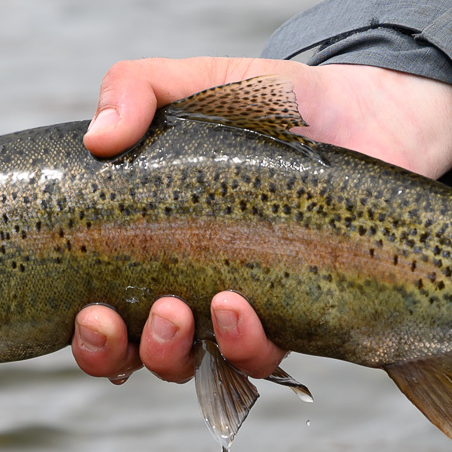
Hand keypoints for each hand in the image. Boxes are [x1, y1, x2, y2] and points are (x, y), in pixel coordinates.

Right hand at [71, 56, 451, 385]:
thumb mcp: (196, 84)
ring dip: (173, 353)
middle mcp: (192, 290)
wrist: (365, 112)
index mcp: (152, 249)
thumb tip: (97, 137)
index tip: (88, 311)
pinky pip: (266, 357)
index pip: (102, 314)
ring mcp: (247, 307)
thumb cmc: (270, 104)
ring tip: (178, 310)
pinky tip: (239, 307)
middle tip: (123, 316)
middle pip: (138, 355)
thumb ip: (137, 87)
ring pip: (197, 366)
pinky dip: (244, 346)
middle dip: (118, 351)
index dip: (86, 336)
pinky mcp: (302, 316)